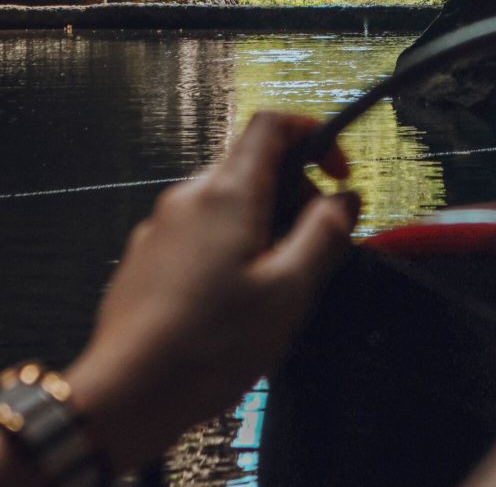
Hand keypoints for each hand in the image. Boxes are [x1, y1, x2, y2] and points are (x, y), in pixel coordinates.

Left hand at [64, 112, 358, 473]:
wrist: (125, 394)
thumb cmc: (207, 346)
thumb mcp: (288, 292)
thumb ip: (324, 235)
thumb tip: (345, 199)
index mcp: (228, 194)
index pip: (272, 124)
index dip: (312, 134)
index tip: (335, 172)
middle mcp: (190, 197)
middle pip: (252, 164)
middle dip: (293, 192)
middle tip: (313, 242)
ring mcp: (163, 224)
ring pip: (227, 200)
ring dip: (262, 221)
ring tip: (273, 281)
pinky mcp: (148, 254)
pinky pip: (200, 229)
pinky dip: (230, 243)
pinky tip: (233, 298)